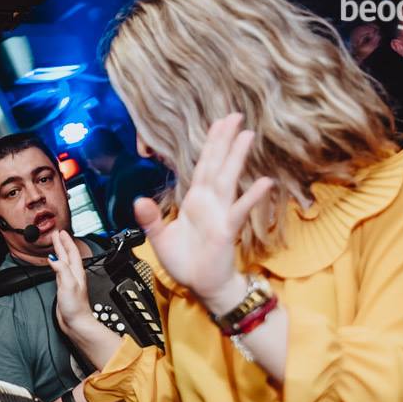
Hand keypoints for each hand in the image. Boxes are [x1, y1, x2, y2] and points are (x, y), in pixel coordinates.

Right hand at [47, 232, 97, 335]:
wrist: (76, 322)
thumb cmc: (76, 307)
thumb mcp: (68, 284)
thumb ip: (62, 269)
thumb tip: (54, 258)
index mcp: (76, 272)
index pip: (71, 252)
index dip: (66, 241)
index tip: (61, 232)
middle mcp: (74, 275)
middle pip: (68, 255)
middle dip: (62, 243)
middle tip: (57, 234)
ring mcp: (69, 281)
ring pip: (64, 261)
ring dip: (60, 251)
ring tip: (56, 244)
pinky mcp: (64, 288)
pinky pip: (60, 271)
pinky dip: (56, 263)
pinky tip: (54, 263)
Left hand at [133, 113, 273, 307]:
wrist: (200, 286)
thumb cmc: (186, 262)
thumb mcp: (160, 238)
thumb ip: (151, 219)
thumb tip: (138, 201)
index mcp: (195, 201)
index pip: (202, 166)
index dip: (210, 144)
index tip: (219, 123)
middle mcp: (210, 203)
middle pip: (217, 165)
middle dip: (225, 141)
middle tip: (236, 116)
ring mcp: (220, 214)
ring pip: (228, 180)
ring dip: (237, 158)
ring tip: (248, 135)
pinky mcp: (227, 231)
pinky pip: (239, 211)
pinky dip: (251, 197)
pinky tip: (264, 182)